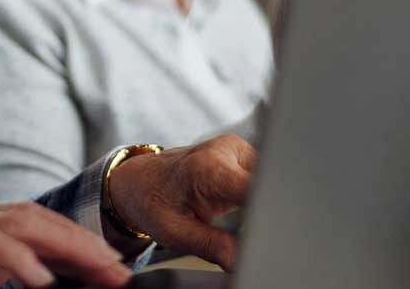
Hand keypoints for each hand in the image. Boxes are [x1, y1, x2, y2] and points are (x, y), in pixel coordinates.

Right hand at [0, 200, 130, 288]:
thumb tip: (28, 286)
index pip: (25, 219)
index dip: (70, 239)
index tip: (105, 266)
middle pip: (30, 214)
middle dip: (79, 242)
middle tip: (118, 271)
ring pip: (16, 222)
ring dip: (64, 246)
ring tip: (100, 271)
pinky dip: (16, 261)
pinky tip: (41, 280)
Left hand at [106, 134, 256, 270]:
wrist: (140, 180)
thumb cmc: (153, 202)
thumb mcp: (176, 232)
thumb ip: (212, 246)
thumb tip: (241, 261)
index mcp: (208, 168)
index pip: (257, 188)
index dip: (268, 212)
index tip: (263, 233)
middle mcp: (226, 150)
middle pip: (267, 184)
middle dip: (264, 211)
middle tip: (242, 230)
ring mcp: (237, 148)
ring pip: (269, 182)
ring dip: (261, 204)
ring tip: (234, 216)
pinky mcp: (243, 153)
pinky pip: (263, 177)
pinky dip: (256, 196)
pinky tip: (238, 205)